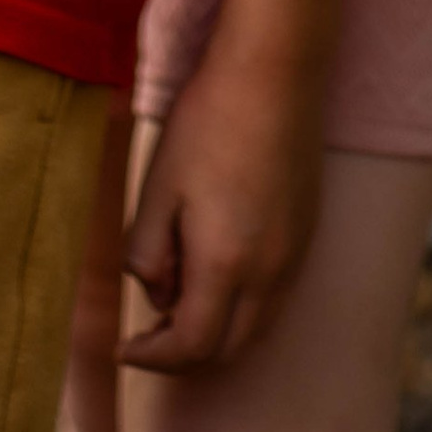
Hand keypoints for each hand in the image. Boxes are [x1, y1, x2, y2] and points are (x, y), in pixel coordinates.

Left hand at [117, 44, 325, 373]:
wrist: (275, 73)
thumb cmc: (209, 122)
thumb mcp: (158, 187)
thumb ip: (147, 252)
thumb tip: (158, 295)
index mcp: (227, 263)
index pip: (192, 346)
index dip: (155, 358)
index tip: (125, 350)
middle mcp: (270, 273)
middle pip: (228, 350)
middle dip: (184, 356)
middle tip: (148, 338)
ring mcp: (295, 256)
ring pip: (256, 329)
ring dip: (215, 334)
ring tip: (176, 306)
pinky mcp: (306, 236)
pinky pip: (274, 300)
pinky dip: (241, 310)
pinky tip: (214, 275)